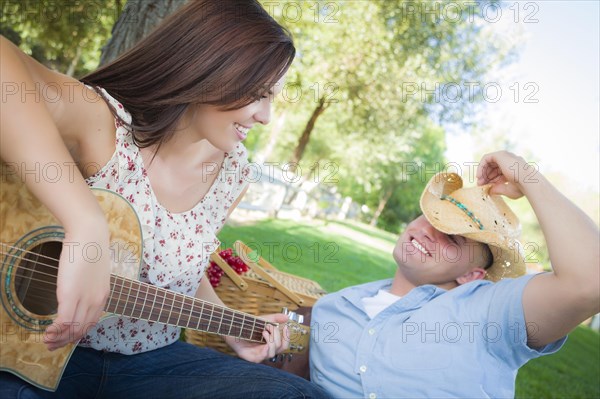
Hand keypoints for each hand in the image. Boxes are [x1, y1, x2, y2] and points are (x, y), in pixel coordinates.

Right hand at [44, 225, 110, 350]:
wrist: (90, 234)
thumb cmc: (90, 248)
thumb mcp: (93, 271)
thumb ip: (87, 283)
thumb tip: (77, 288)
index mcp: (103, 296)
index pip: (91, 323)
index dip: (77, 333)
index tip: (65, 337)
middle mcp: (97, 301)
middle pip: (82, 330)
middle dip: (66, 340)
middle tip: (52, 344)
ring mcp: (85, 299)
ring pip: (73, 329)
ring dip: (59, 339)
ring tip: (47, 341)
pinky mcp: (71, 295)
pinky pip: (64, 322)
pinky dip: (55, 331)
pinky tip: (47, 332)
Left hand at [225, 313, 289, 362]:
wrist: (232, 325)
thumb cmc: (247, 325)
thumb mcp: (263, 320)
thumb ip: (275, 319)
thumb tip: (287, 318)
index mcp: (269, 344)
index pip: (283, 345)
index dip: (287, 337)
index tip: (286, 327)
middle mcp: (265, 351)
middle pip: (280, 348)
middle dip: (278, 336)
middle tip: (271, 327)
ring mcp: (258, 356)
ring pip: (273, 353)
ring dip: (272, 340)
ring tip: (264, 331)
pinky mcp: (251, 358)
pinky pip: (263, 357)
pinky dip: (267, 347)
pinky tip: (264, 337)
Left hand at [476, 150, 534, 198]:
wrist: (527, 181)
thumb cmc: (521, 187)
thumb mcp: (509, 190)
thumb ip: (499, 190)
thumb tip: (490, 191)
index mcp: (514, 168)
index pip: (499, 172)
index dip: (490, 179)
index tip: (484, 186)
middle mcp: (510, 161)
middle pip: (493, 167)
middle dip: (485, 176)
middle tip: (480, 184)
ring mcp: (506, 156)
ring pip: (489, 163)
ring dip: (482, 172)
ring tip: (480, 182)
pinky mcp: (500, 155)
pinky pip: (486, 158)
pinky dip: (481, 166)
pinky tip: (479, 176)